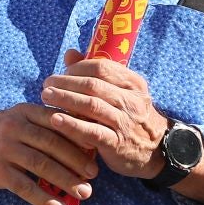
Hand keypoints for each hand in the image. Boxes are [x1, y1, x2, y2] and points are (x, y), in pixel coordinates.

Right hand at [0, 105, 100, 204]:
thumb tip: (81, 138)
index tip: (98, 147)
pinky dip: (45, 200)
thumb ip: (43, 123)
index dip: (80, 135)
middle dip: (78, 161)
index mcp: (25, 111)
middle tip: (94, 175)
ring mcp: (4, 149)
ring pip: (43, 166)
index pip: (59, 121)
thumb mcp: (16, 118)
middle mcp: (15, 127)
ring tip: (84, 193)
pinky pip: (26, 187)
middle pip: (54, 144)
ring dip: (67, 181)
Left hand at [41, 51, 171, 178]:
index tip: (61, 74)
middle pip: (92, 85)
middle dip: (65, 83)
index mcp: (133, 84)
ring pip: (91, 105)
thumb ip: (97, 73)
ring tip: (46, 97)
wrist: (158, 150)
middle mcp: (131, 100)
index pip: (101, 67)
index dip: (77, 68)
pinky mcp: (117, 143)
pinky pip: (91, 131)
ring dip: (65, 99)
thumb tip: (70, 54)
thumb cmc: (133, 118)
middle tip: (46, 85)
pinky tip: (55, 119)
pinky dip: (71, 124)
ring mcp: (125, 122)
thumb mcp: (123, 93)